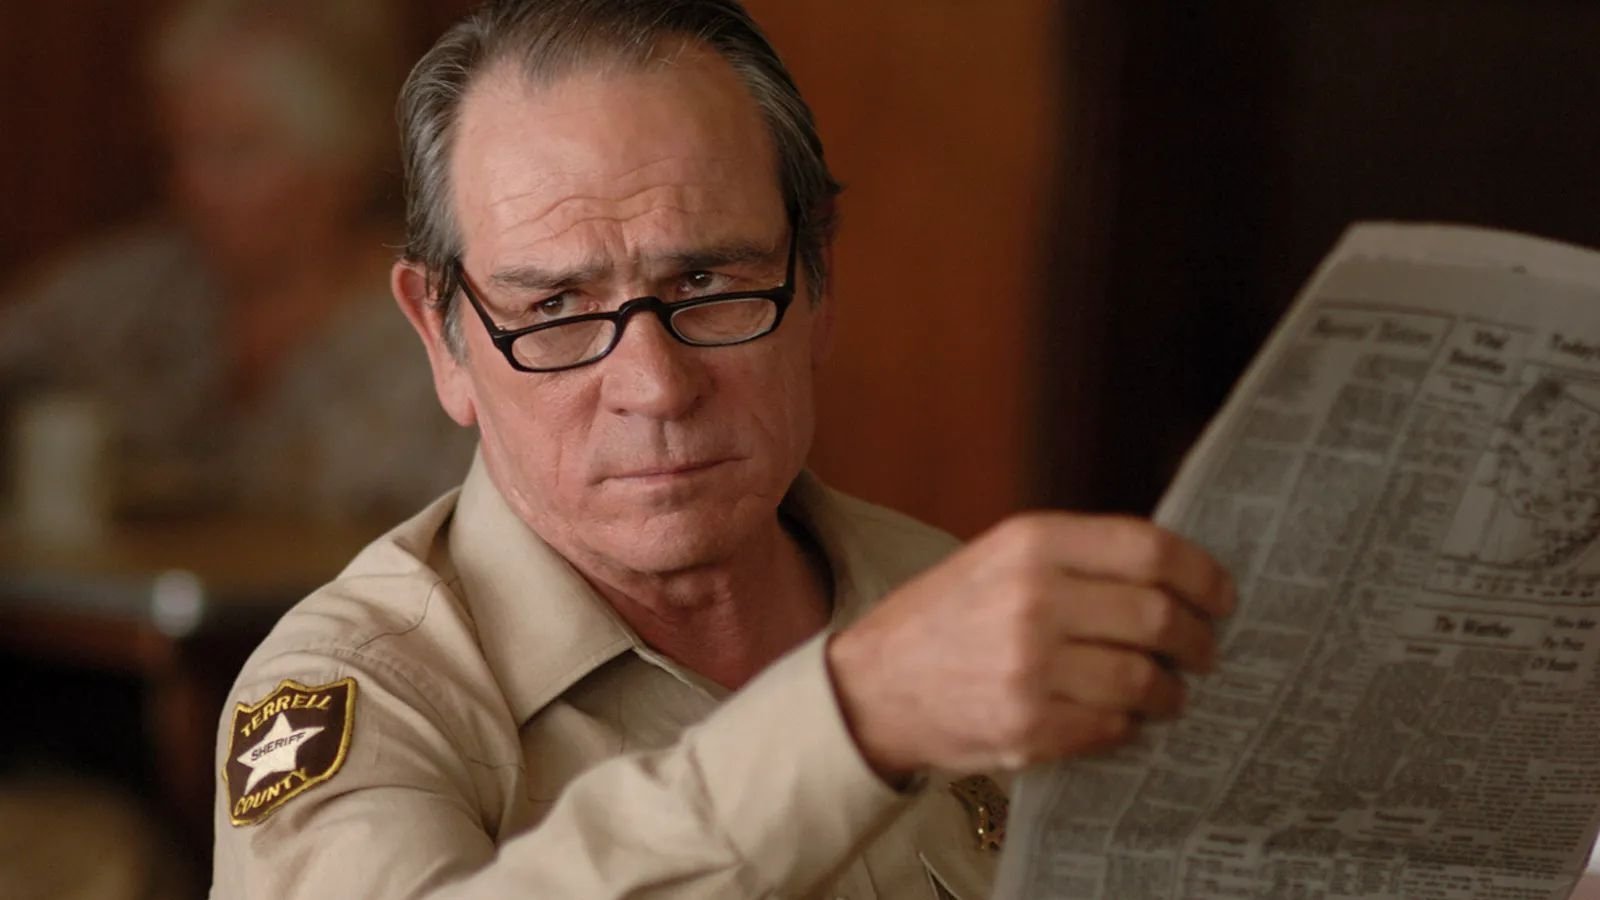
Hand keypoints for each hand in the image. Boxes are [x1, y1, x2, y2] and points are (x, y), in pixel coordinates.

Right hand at [827, 512, 1233, 780]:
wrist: (872, 687)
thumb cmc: (944, 618)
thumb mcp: (999, 557)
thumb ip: (1076, 558)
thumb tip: (1174, 575)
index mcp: (1031, 543)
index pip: (1149, 550)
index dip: (1201, 574)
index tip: (1222, 595)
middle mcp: (1034, 599)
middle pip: (1159, 617)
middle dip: (1199, 640)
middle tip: (1205, 651)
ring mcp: (1032, 667)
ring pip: (1144, 679)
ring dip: (1170, 691)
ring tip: (1169, 693)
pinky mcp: (1030, 725)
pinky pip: (1113, 725)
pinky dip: (1129, 724)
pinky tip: (1123, 717)